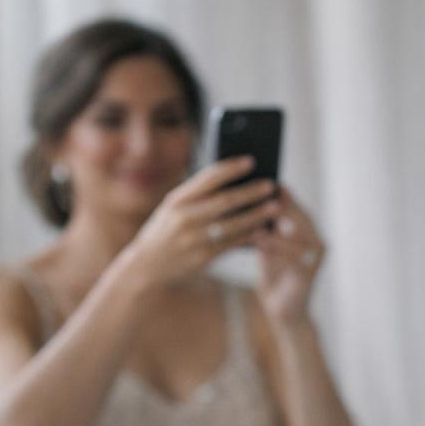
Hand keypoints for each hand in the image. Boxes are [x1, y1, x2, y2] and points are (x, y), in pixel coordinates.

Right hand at [122, 157, 282, 291]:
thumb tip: (236, 179)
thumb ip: (199, 194)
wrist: (148, 264)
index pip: (207, 178)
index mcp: (177, 199)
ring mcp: (193, 238)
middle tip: (271, 185)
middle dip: (251, 192)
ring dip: (257, 215)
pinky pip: (232, 244)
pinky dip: (250, 236)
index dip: (231, 168)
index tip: (251, 161)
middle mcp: (184, 217)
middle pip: (225, 201)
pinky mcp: (203, 257)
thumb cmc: (168, 227)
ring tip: (275, 207)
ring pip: (233, 224)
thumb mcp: (174, 207)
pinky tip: (264, 229)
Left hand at [252, 186, 325, 327]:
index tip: (261, 179)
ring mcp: (316, 257)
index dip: (282, 194)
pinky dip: (274, 245)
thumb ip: (267, 227)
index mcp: (309, 233)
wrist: (284, 312)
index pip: (296, 208)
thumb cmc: (275, 277)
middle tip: (257, 192)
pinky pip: (292, 254)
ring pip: (298, 233)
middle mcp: (317, 242)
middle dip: (280, 204)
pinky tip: (256, 239)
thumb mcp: (269, 247)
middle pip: (300, 216)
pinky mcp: (309, 272)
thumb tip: (251, 200)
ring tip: (254, 215)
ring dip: (275, 223)